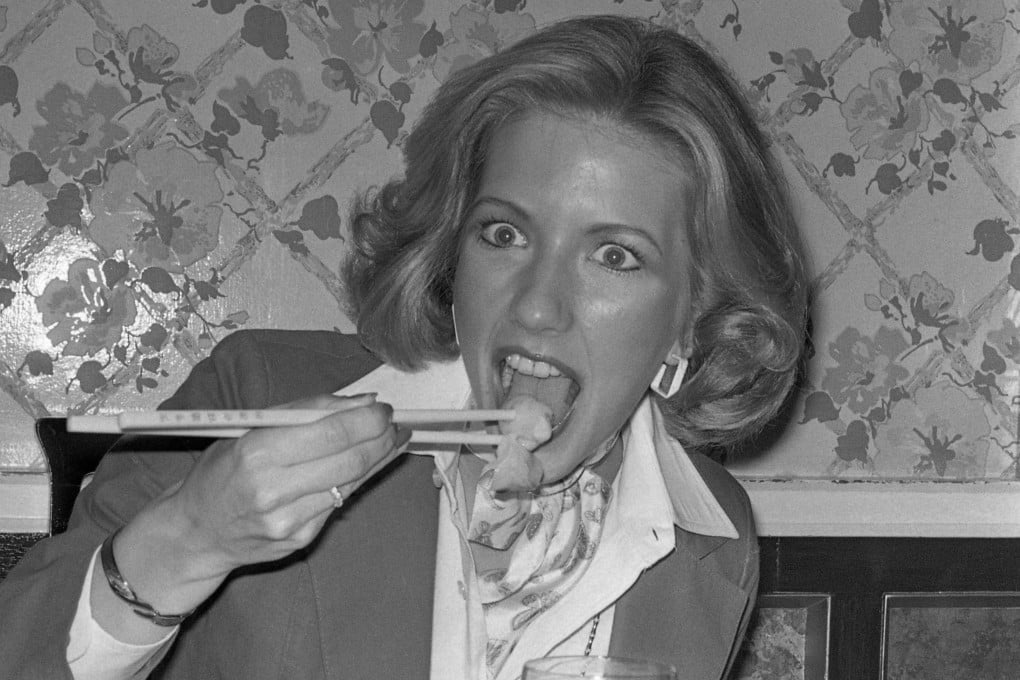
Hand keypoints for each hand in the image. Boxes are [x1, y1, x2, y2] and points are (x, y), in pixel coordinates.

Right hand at [109, 394, 408, 622]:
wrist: (196, 532)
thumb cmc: (222, 471)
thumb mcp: (249, 429)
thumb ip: (306, 412)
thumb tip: (363, 402)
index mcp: (256, 453)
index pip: (331, 432)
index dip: (367, 420)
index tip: (384, 409)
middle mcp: (273, 489)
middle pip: (350, 459)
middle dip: (382, 438)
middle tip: (394, 424)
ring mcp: (289, 520)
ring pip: (352, 482)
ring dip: (379, 458)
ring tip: (391, 440)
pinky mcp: (301, 539)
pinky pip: (340, 502)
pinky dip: (358, 480)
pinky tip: (366, 465)